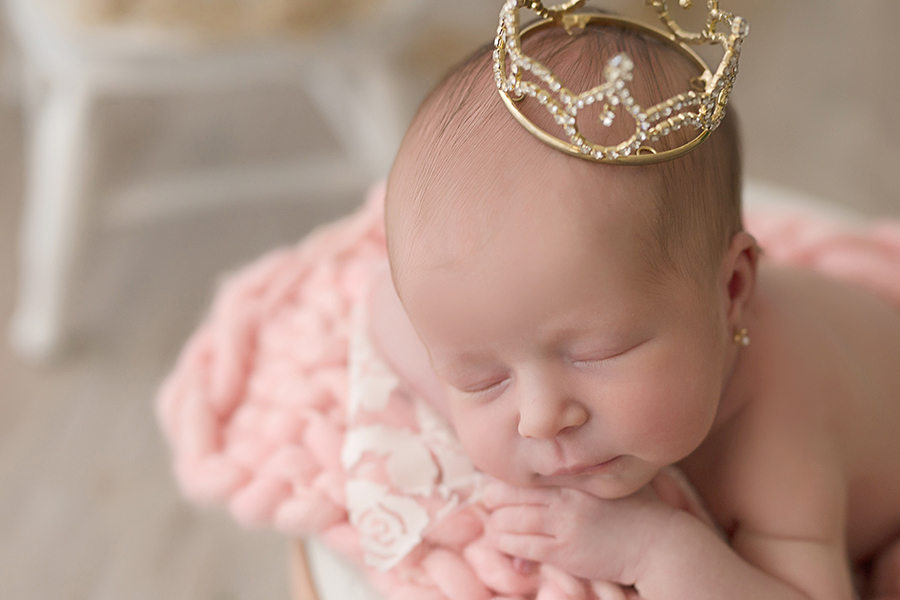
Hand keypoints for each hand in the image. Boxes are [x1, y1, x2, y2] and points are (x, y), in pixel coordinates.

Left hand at [483, 482, 677, 583]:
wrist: (661, 543)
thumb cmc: (641, 508)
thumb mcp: (614, 476)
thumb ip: (591, 464)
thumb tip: (574, 451)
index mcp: (575, 473)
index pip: (524, 468)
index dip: (506, 476)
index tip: (503, 482)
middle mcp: (565, 495)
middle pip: (507, 492)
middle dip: (493, 499)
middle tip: (491, 503)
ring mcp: (563, 524)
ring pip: (509, 521)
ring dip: (497, 524)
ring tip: (497, 526)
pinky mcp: (565, 553)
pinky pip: (522, 547)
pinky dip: (507, 544)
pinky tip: (504, 544)